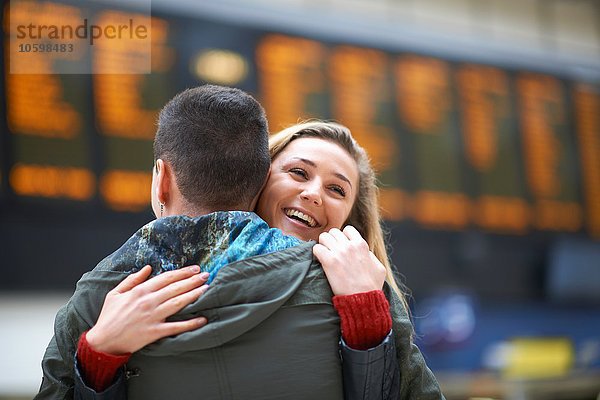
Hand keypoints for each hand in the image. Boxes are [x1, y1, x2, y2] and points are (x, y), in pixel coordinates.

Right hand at [86, 265, 208, 354]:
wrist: (103, 341)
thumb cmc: (109, 317)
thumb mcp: (116, 293)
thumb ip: (133, 279)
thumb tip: (148, 268)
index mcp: (140, 291)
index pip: (166, 277)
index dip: (183, 272)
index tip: (195, 269)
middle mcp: (148, 302)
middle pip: (176, 288)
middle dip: (193, 280)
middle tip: (206, 275)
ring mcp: (153, 317)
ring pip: (178, 303)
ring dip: (194, 295)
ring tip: (207, 289)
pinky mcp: (155, 332)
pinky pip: (176, 327)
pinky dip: (190, 323)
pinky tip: (202, 319)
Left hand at [313, 226, 385, 295]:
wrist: (363, 298)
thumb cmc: (372, 286)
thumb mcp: (378, 267)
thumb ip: (370, 256)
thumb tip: (366, 252)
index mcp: (361, 245)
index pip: (347, 230)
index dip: (343, 237)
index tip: (341, 245)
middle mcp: (349, 246)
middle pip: (333, 232)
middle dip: (331, 240)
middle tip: (330, 250)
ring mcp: (338, 252)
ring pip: (323, 237)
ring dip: (323, 245)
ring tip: (324, 254)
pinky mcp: (329, 261)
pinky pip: (316, 248)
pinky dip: (316, 253)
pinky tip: (320, 260)